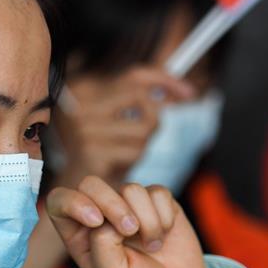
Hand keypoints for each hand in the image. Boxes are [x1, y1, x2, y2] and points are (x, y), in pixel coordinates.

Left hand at [46, 177, 231, 267]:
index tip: (95, 220)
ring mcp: (128, 204)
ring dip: (146, 220)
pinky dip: (164, 216)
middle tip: (129, 230)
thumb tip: (108, 218)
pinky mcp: (155, 200)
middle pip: (91, 184)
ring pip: (131, 189)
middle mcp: (100, 212)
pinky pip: (158, 192)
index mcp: (79, 232)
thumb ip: (101, 246)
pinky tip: (164, 234)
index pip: (59, 201)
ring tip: (151, 245)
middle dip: (112, 205)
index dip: (72, 202)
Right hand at [55, 67, 193, 185]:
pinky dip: (135, 159)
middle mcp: (83, 105)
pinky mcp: (92, 151)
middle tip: (155, 130)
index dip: (165, 80)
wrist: (79, 191)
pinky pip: (135, 150)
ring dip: (144, 143)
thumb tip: (185, 90)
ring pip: (143, 126)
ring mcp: (86, 127)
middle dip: (156, 115)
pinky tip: (121, 165)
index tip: (188, 92)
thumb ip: (145, 102)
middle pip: (141, 97)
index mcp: (88, 91)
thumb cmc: (104, 154)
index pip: (135, 76)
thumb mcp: (124, 122)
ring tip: (129, 152)